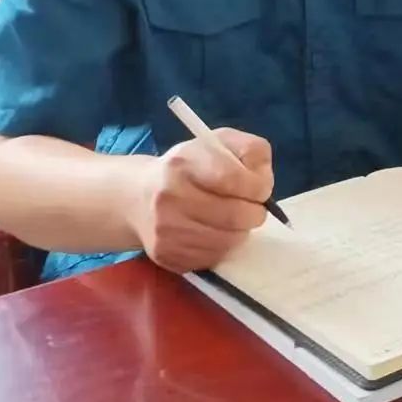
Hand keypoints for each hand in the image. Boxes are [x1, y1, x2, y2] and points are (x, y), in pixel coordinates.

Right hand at [127, 129, 273, 273]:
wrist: (137, 197)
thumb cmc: (187, 167)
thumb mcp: (218, 143)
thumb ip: (250, 150)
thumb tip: (264, 181)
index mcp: (182, 163)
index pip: (232, 178)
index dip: (257, 187)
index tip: (261, 190)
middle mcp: (169, 198)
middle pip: (234, 216)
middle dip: (254, 213)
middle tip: (252, 208)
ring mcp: (165, 231)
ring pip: (226, 241)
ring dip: (239, 231)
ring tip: (232, 219)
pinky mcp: (167, 256)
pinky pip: (212, 257)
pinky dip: (223, 246)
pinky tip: (214, 232)